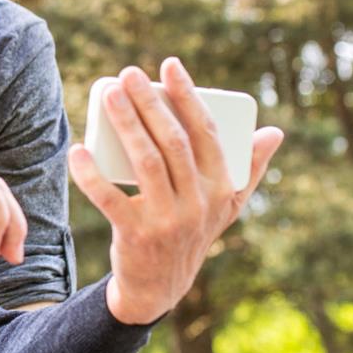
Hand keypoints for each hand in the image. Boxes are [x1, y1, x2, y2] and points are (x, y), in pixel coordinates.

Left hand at [68, 58, 284, 324]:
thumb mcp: (226, 206)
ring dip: (126, 124)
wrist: (159, 287)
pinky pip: (111, 199)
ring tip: (108, 95)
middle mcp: (198, 203)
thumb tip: (274, 132)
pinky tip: (79, 151)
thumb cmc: (192, 233)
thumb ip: (249, 169)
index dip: (188, 96)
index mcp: (221, 188)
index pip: (207, 133)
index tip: (170, 65)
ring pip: (145, 163)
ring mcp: (167, 221)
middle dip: (150, 103)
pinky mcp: (135, 236)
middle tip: (129, 74)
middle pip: (173, 142)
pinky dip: (92, 175)